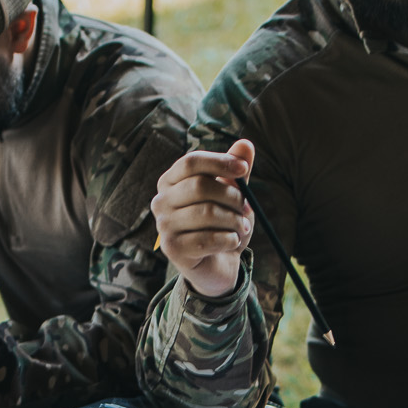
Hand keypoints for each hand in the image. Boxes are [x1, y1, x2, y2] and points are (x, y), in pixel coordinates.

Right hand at [151, 140, 256, 298]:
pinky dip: (229, 239)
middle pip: (200, 186)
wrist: (216, 263)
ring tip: (241, 227)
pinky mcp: (172, 249)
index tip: (244, 169)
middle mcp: (161, 201)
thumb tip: (246, 144)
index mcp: (171, 181)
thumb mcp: (232, 195)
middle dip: (232, 196)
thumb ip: (236, 171)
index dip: (220, 162)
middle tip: (246, 208)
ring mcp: (163, 225)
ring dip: (233, 220)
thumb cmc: (221, 224)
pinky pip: (207, 238)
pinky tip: (232, 241)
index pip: (192, 162)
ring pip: (206, 212)